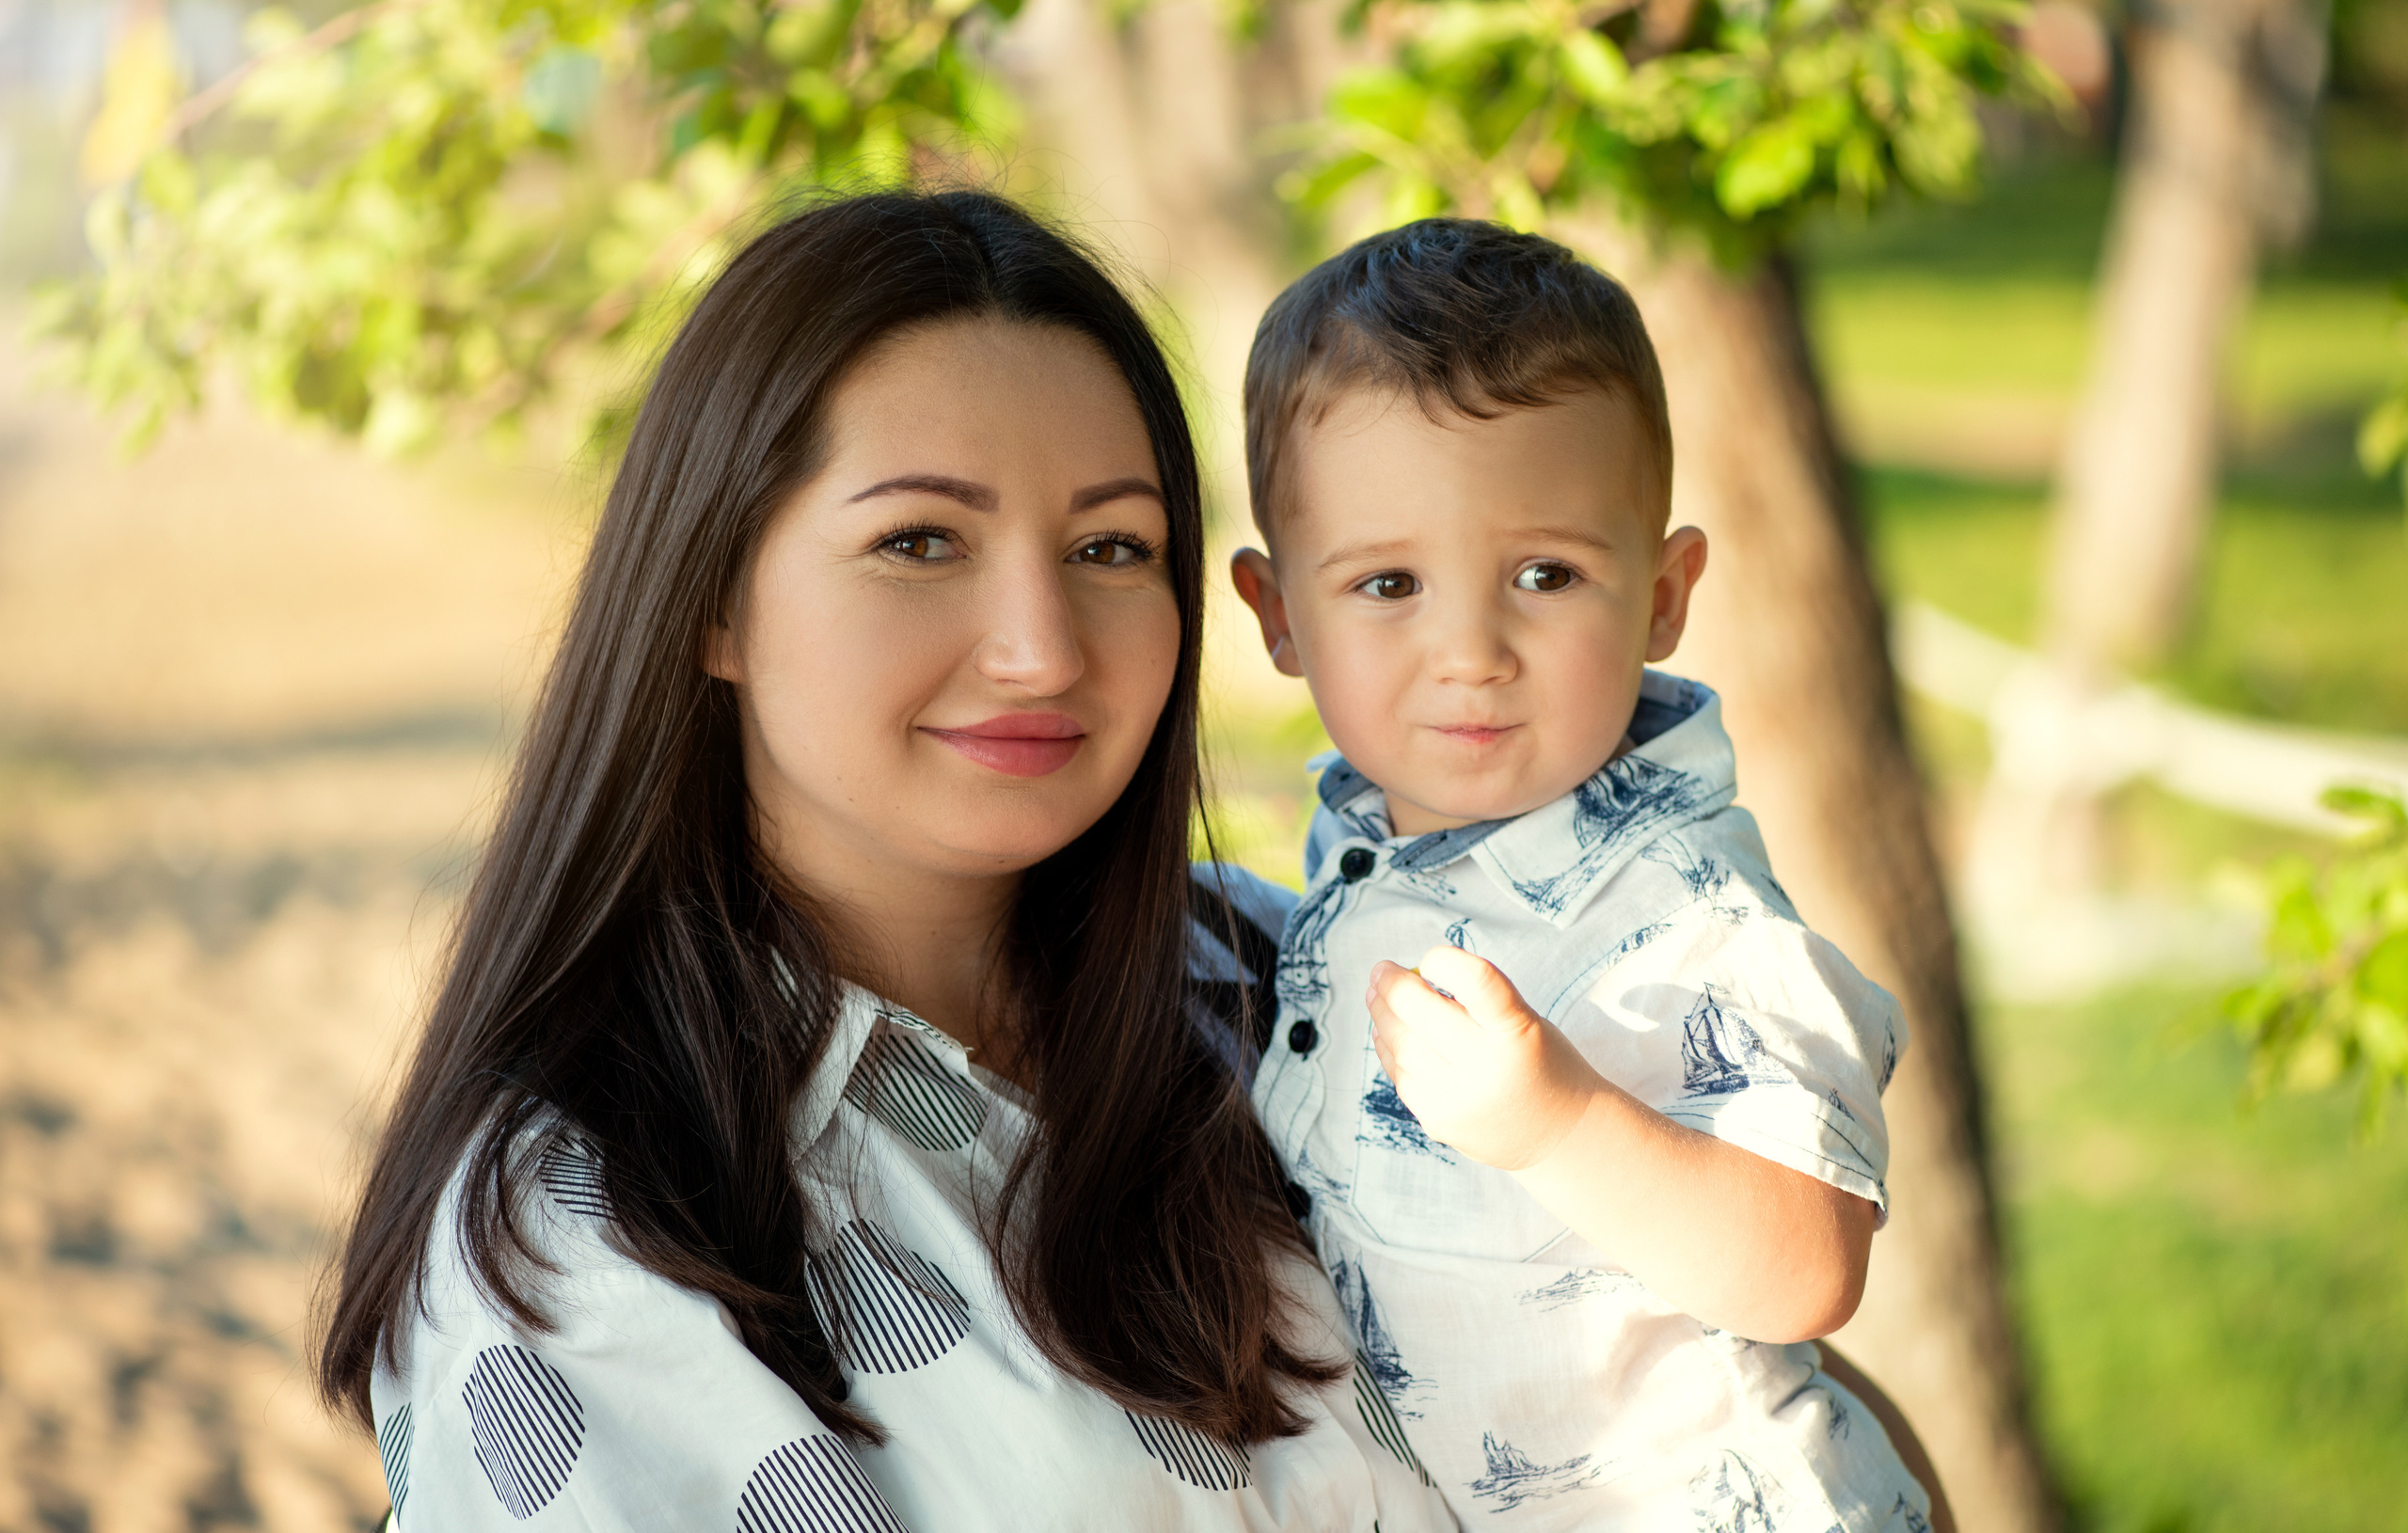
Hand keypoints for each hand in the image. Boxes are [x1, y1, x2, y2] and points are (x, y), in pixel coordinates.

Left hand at [1365, 947, 1603, 1170]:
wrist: (1559, 1135)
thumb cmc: (1539, 1063)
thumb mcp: (1525, 1021)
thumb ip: (1477, 999)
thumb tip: (1411, 977)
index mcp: (1517, 1030)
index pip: (1476, 981)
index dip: (1445, 961)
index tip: (1430, 958)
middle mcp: (1487, 1066)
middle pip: (1420, 1011)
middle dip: (1392, 984)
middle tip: (1382, 970)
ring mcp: (1459, 1098)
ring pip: (1402, 1045)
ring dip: (1382, 1014)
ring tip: (1376, 995)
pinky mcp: (1440, 1122)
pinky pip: (1401, 1077)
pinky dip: (1388, 1048)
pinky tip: (1386, 1032)